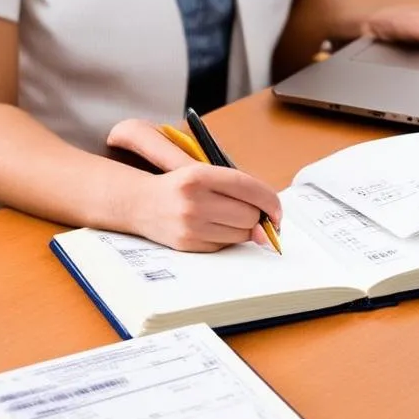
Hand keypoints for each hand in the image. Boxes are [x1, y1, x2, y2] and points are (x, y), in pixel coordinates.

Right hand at [106, 119, 281, 252]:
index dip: (270, 200)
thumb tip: (269, 222)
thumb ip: (238, 189)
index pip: (249, 187)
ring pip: (241, 234)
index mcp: (199, 175)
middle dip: (258, 216)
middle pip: (249, 215)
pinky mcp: (187, 244)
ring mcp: (189, 224)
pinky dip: (228, 238)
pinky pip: (225, 245)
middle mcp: (193, 200)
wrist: (141, 203)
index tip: (277, 209)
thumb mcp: (204, 173)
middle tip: (253, 213)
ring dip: (244, 229)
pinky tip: (215, 227)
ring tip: (229, 218)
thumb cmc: (180, 186)